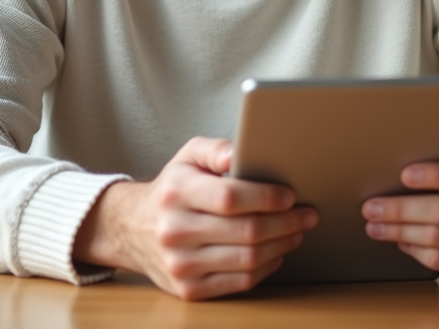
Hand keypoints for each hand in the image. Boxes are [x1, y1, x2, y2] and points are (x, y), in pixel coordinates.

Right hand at [73, 136, 318, 299]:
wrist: (131, 228)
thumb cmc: (171, 190)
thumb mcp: (187, 157)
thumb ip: (215, 149)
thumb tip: (238, 152)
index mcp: (177, 194)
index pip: (231, 197)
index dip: (266, 197)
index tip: (290, 195)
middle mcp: (175, 231)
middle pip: (246, 231)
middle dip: (286, 223)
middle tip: (307, 215)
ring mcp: (181, 264)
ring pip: (247, 259)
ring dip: (282, 246)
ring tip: (296, 232)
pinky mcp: (188, 289)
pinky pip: (239, 282)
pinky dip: (266, 268)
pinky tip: (276, 253)